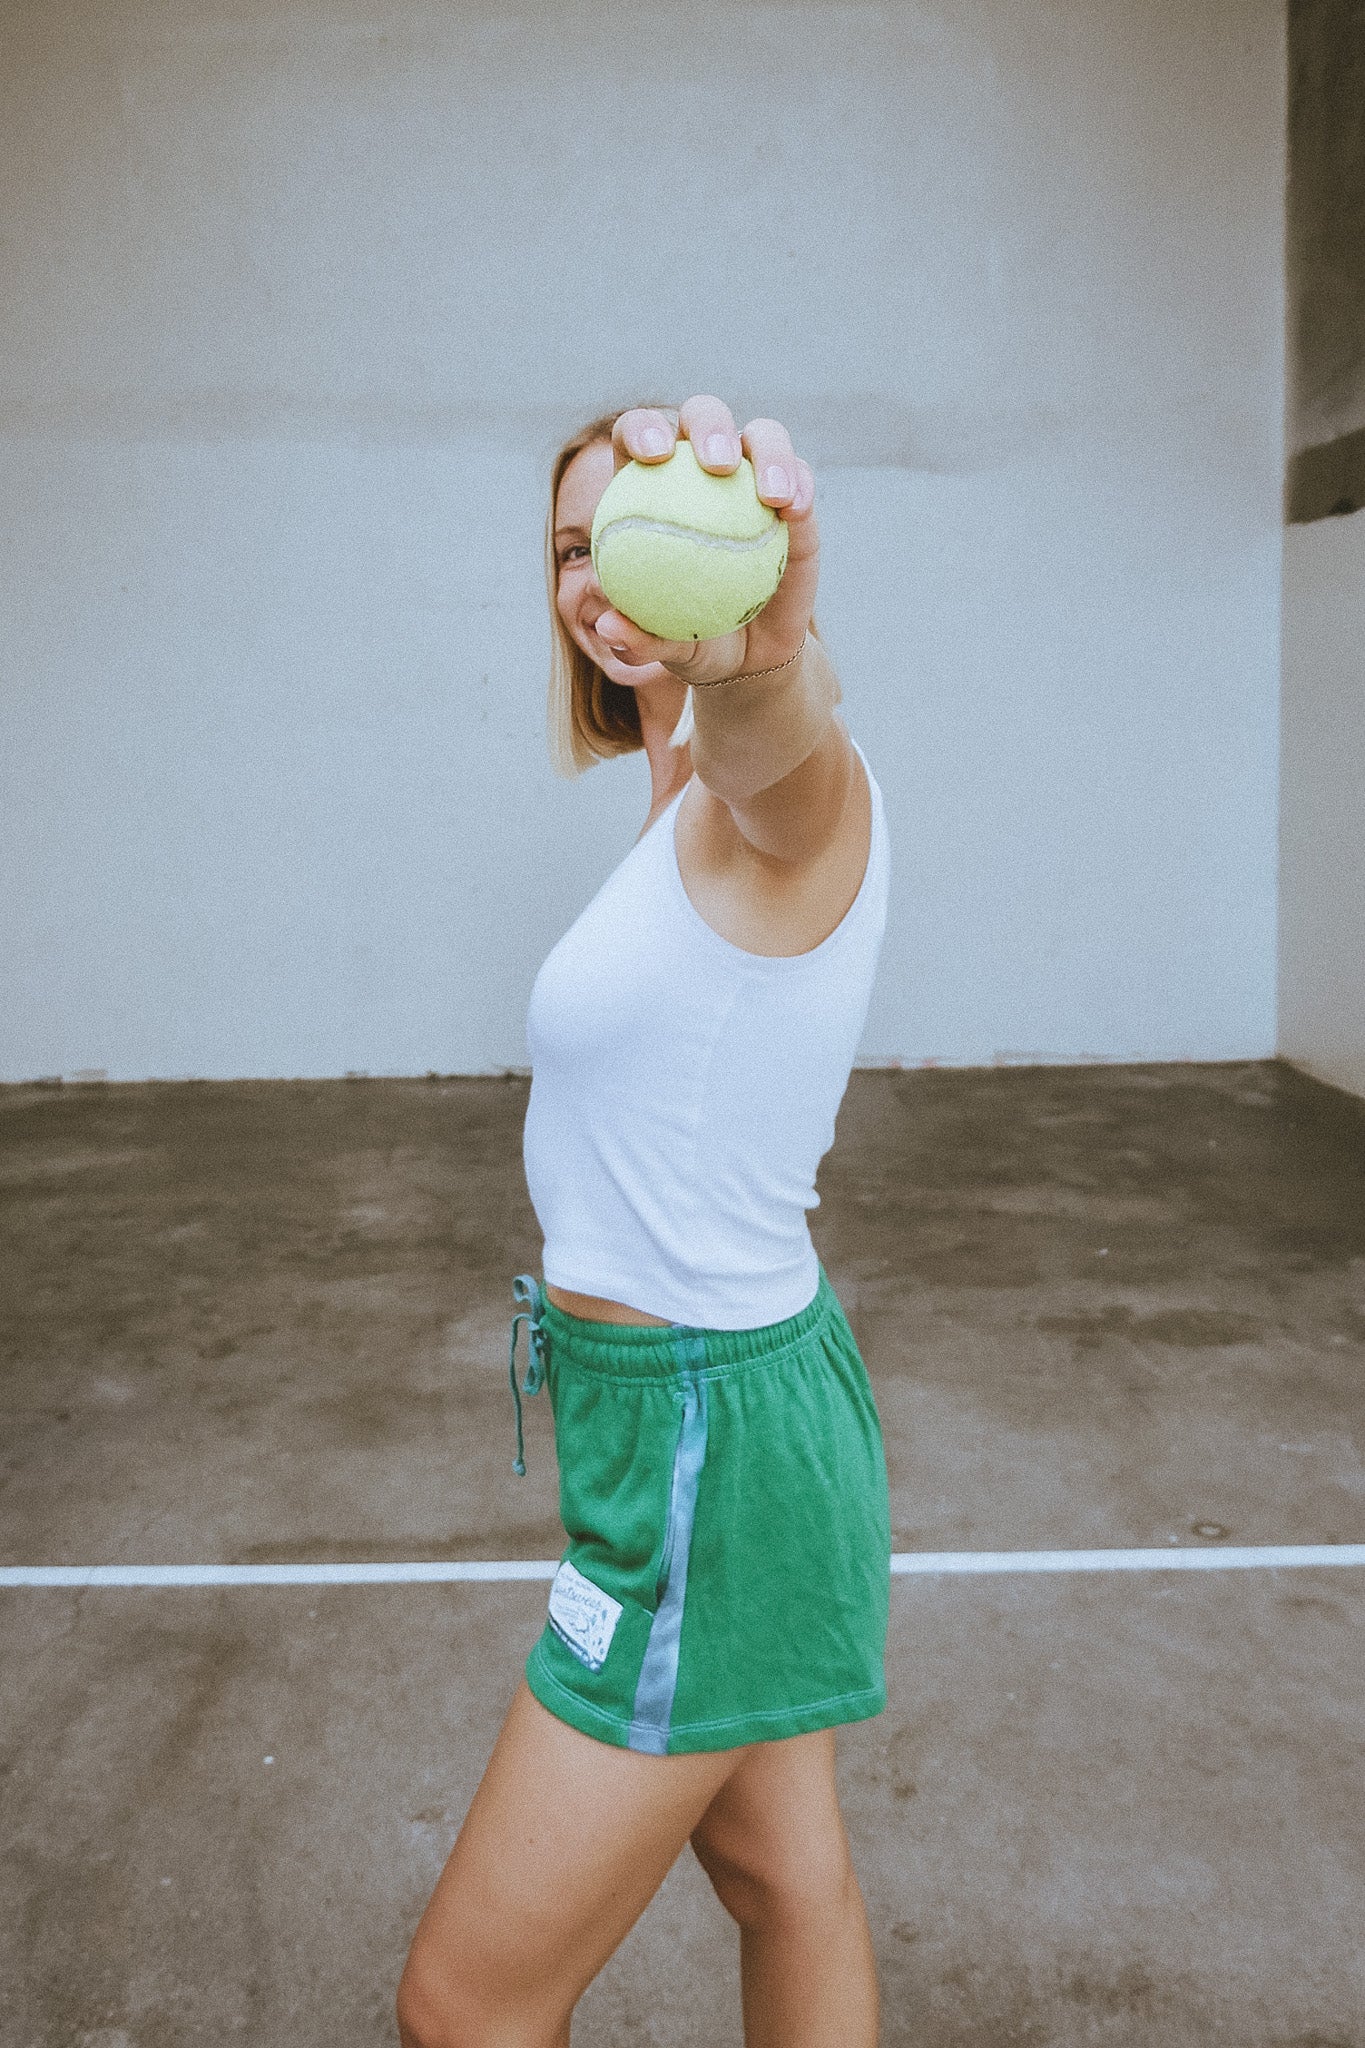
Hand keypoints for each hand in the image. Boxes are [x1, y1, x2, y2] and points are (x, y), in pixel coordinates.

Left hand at [596, 396, 817, 684]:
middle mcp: (704, 469)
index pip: (639, 439)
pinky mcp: (796, 495)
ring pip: (762, 437)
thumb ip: (637, 636)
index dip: (642, 430)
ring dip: (768, 453)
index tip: (653, 456)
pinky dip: (799, 486)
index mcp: (652, 487)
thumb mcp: (664, 647)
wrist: (751, 655)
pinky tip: (796, 510)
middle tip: (716, 465)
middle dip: (708, 424)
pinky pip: (799, 479)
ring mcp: (754, 477)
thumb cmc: (694, 643)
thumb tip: (607, 627)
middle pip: (703, 417)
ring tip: (771, 496)